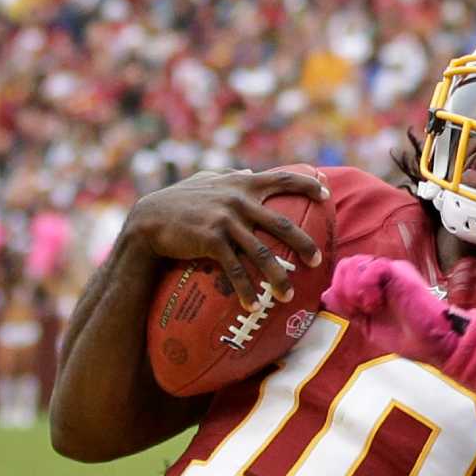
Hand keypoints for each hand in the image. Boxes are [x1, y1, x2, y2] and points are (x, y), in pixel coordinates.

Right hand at [120, 169, 328, 301]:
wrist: (149, 220)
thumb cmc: (178, 201)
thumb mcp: (206, 180)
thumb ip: (230, 175)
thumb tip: (251, 170)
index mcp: (241, 182)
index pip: (282, 178)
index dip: (307, 185)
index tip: (326, 195)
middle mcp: (238, 200)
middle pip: (280, 223)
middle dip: (303, 243)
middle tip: (316, 260)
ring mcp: (225, 220)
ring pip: (261, 252)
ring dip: (277, 276)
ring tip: (287, 296)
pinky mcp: (211, 240)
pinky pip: (235, 269)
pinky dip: (245, 289)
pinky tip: (252, 305)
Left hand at [323, 255, 475, 399]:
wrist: (434, 343)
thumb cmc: (409, 336)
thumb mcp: (368, 325)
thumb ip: (349, 309)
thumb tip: (327, 294)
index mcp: (374, 286)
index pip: (343, 274)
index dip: (340, 293)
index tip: (354, 312)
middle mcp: (382, 275)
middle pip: (345, 266)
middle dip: (343, 290)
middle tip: (359, 309)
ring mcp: (391, 271)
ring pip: (354, 265)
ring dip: (354, 290)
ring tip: (370, 307)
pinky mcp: (399, 272)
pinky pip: (371, 268)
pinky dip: (365, 288)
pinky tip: (376, 304)